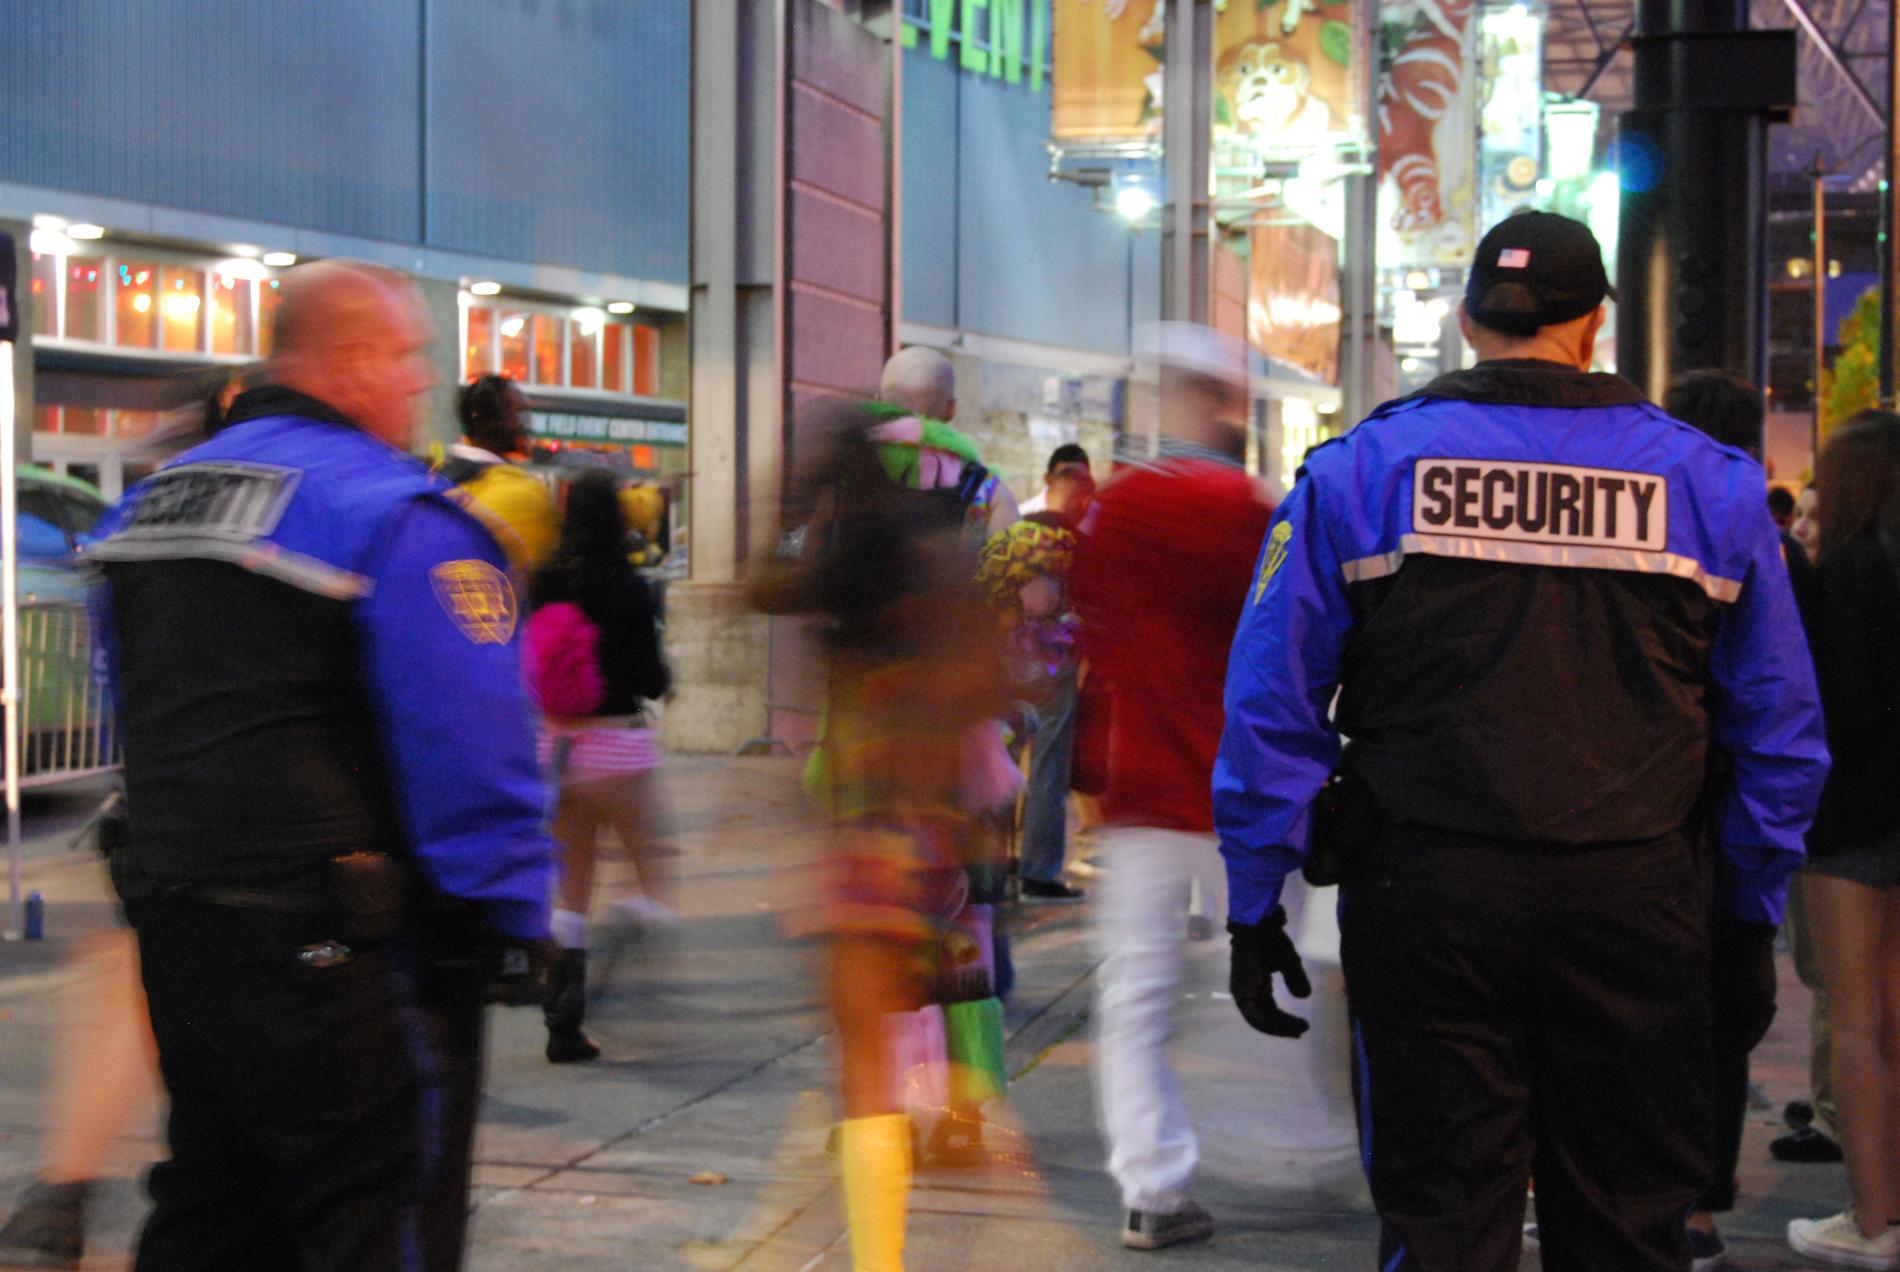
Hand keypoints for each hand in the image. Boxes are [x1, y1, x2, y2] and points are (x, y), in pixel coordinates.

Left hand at [1228, 907, 1312, 1037]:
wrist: (1258, 925)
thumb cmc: (1271, 939)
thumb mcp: (1289, 962)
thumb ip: (1294, 979)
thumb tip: (1304, 997)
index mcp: (1255, 984)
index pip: (1268, 1010)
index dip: (1283, 1021)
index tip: (1302, 1026)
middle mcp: (1246, 991)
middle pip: (1264, 1018)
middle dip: (1283, 1027)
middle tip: (1303, 1030)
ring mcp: (1242, 992)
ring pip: (1259, 1021)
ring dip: (1280, 1028)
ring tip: (1300, 1029)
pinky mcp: (1241, 993)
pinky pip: (1255, 1016)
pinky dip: (1271, 1024)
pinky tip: (1288, 1025)